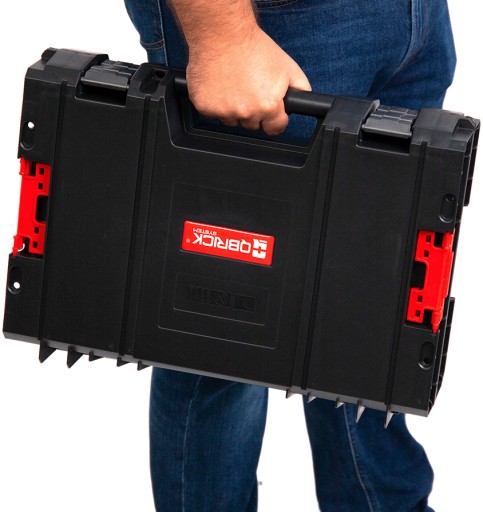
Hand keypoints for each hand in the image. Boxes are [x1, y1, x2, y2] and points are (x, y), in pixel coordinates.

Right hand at [186, 26, 310, 134]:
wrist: (222, 34)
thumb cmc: (253, 47)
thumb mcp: (287, 67)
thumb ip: (300, 89)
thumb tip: (302, 103)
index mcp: (268, 106)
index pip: (275, 128)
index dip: (275, 119)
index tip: (271, 113)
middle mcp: (246, 113)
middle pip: (253, 125)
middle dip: (254, 112)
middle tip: (250, 89)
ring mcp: (224, 112)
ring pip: (232, 120)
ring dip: (234, 109)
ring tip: (235, 85)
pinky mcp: (205, 107)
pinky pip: (213, 114)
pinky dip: (215, 103)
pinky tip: (220, 85)